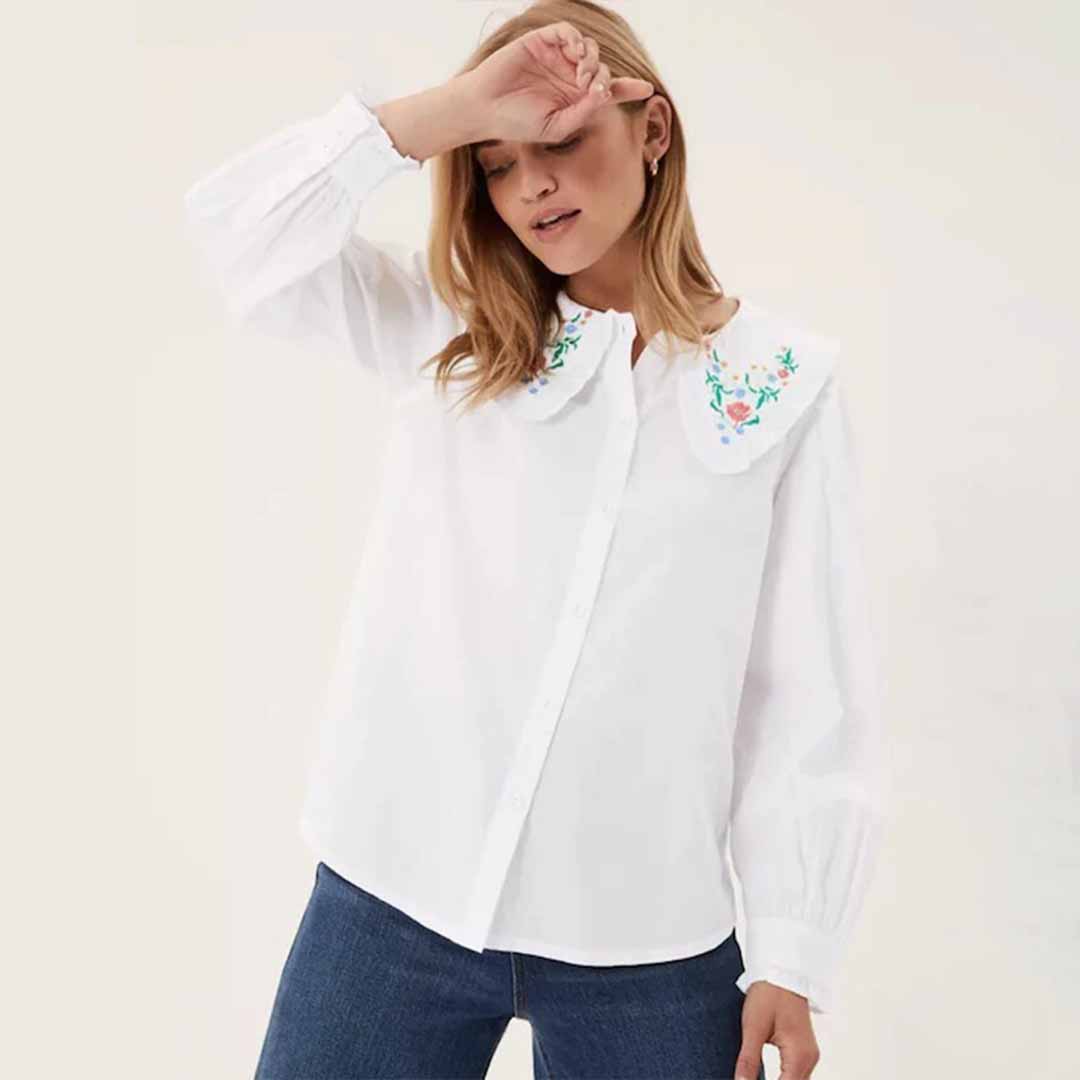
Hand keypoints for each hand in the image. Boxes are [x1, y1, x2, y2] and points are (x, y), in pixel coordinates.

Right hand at [461, 19, 653, 144]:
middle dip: (603, 77)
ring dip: (592, 60)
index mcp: (574, 99)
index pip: (607, 91)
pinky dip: (575, 40)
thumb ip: (583, 113)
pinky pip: (567, 32)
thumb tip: (604, 93)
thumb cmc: (518, 123)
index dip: (627, 88)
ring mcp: (555, 59)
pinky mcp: (541, 42)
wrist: (486, 109)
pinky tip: (574, 55)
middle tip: (592, 89)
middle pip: (601, 69)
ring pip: (588, 49)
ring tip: (582, 77)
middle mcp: (568, 77)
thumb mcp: (557, 127)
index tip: (647, 89)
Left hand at [735, 982, 820, 1079]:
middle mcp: (809, 1058)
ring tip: (754, 1078)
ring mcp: (809, 1055)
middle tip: (748, 1079)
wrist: (781, 971)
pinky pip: (797, 1074)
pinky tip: (770, 1079)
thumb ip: (748, 1059)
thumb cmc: (769, 994)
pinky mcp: (804, 1050)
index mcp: (799, 1055)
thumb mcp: (753, 1027)